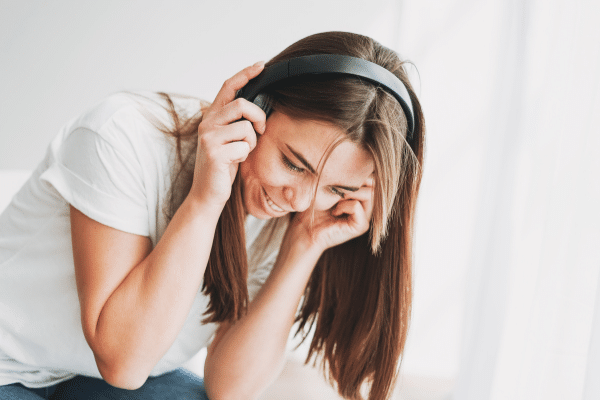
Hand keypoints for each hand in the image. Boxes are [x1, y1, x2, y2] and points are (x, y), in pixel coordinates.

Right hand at [188, 62, 265, 208]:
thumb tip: (258, 107)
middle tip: (261, 130)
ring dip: (251, 142)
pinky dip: (245, 156)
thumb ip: (237, 122)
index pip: (228, 87)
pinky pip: (244, 147)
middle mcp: (207, 123)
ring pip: (246, 128)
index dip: (245, 74)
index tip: (261, 65)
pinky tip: (234, 163)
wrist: (207, 194)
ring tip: (241, 153)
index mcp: (212, 116)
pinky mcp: (214, 153)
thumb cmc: (223, 167)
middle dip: (259, 116)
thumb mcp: (230, 139)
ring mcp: (209, 138)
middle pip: (242, 104)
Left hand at [286, 179, 374, 253]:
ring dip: (349, 192)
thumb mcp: (330, 184)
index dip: (357, 172)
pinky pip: (356, 206)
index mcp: (362, 194)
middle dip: (355, 181)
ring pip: (368, 193)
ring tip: (334, 199)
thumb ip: (346, 175)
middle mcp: (367, 206)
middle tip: (336, 189)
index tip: (337, 178)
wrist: (305, 230)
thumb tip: (357, 158)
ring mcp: (366, 216)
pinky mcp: (361, 226)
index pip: (371, 175)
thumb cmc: (313, 206)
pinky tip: (334, 212)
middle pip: (373, 183)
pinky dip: (343, 205)